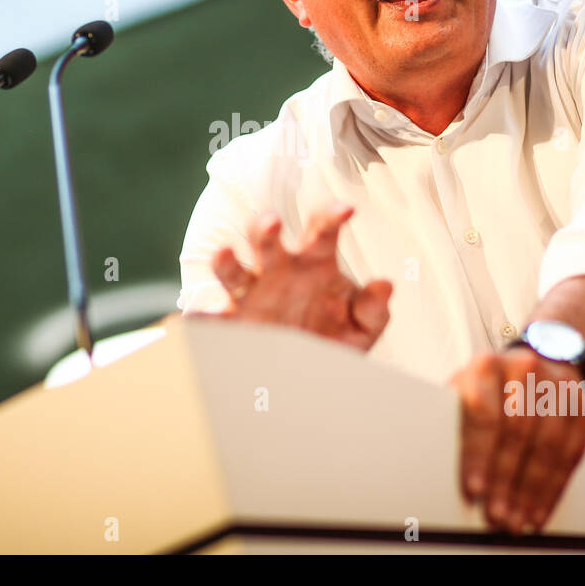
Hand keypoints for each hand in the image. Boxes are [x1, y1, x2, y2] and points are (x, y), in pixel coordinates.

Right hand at [208, 202, 392, 350]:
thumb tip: (385, 284)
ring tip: (223, 252)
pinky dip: (204, 317)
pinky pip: (215, 319)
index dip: (332, 218)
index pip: (322, 232)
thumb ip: (373, 307)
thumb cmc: (336, 338)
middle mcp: (278, 272)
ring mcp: (252, 296)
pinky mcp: (233, 324)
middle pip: (268, 243)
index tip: (347, 208)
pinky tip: (199, 315)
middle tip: (269, 219)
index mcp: (314, 263)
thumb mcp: (361, 327)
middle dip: (265, 230)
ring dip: (228, 262)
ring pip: (234, 273)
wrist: (311, 376)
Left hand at [448, 346, 584, 533]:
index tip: (474, 488)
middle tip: (495, 514)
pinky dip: (553, 488)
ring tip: (515, 520)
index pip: (483, 413)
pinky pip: (571, 456)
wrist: (536, 366)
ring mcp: (559, 388)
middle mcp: (526, 370)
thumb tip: (434, 464)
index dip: (479, 454)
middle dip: (505, 480)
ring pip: (547, 447)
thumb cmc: (489, 389)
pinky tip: (538, 510)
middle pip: (517, 433)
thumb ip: (455, 419)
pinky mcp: (583, 409)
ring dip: (530, 491)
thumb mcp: (465, 391)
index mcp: (488, 365)